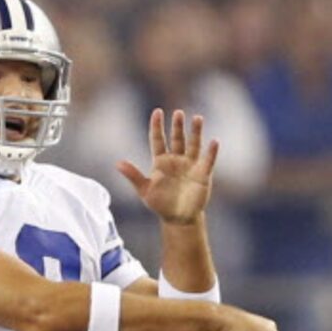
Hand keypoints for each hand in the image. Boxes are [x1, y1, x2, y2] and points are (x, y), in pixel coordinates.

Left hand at [119, 110, 219, 226]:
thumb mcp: (144, 190)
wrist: (179, 218)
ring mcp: (190, 166)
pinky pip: (208, 160)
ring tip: (198, 118)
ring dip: (196, 132)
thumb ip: (133, 175)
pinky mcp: (203, 174)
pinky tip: (214, 141)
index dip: (157, 126)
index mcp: (160, 161)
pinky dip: (211, 151)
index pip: (158, 139)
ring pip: (193, 144)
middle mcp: (176, 160)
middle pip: (177, 138)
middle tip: (178, 112)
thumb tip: (117, 163)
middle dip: (177, 125)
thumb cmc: (160, 204)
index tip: (157, 112)